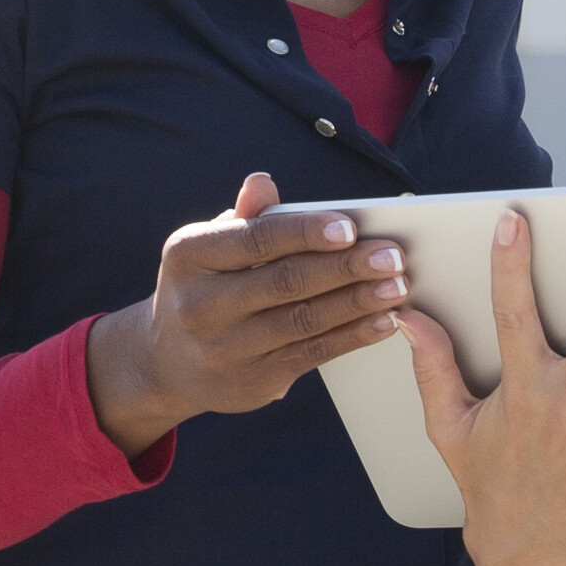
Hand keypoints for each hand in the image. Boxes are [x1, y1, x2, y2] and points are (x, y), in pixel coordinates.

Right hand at [86, 172, 409, 455]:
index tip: (351, 227)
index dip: (305, 233)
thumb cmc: (204, 285)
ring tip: (398, 286)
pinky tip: (384, 321)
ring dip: (359, 303)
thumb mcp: (208, 246)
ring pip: (305, 321)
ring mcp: (226, 350)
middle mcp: (201, 305)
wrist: (167, 363)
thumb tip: (263, 183)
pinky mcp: (253, 382)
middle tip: (393, 256)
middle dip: (346, 268)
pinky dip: (353, 336)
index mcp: (188, 257)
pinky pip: (313, 355)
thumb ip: (245, 218)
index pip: (255, 240)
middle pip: (286, 282)